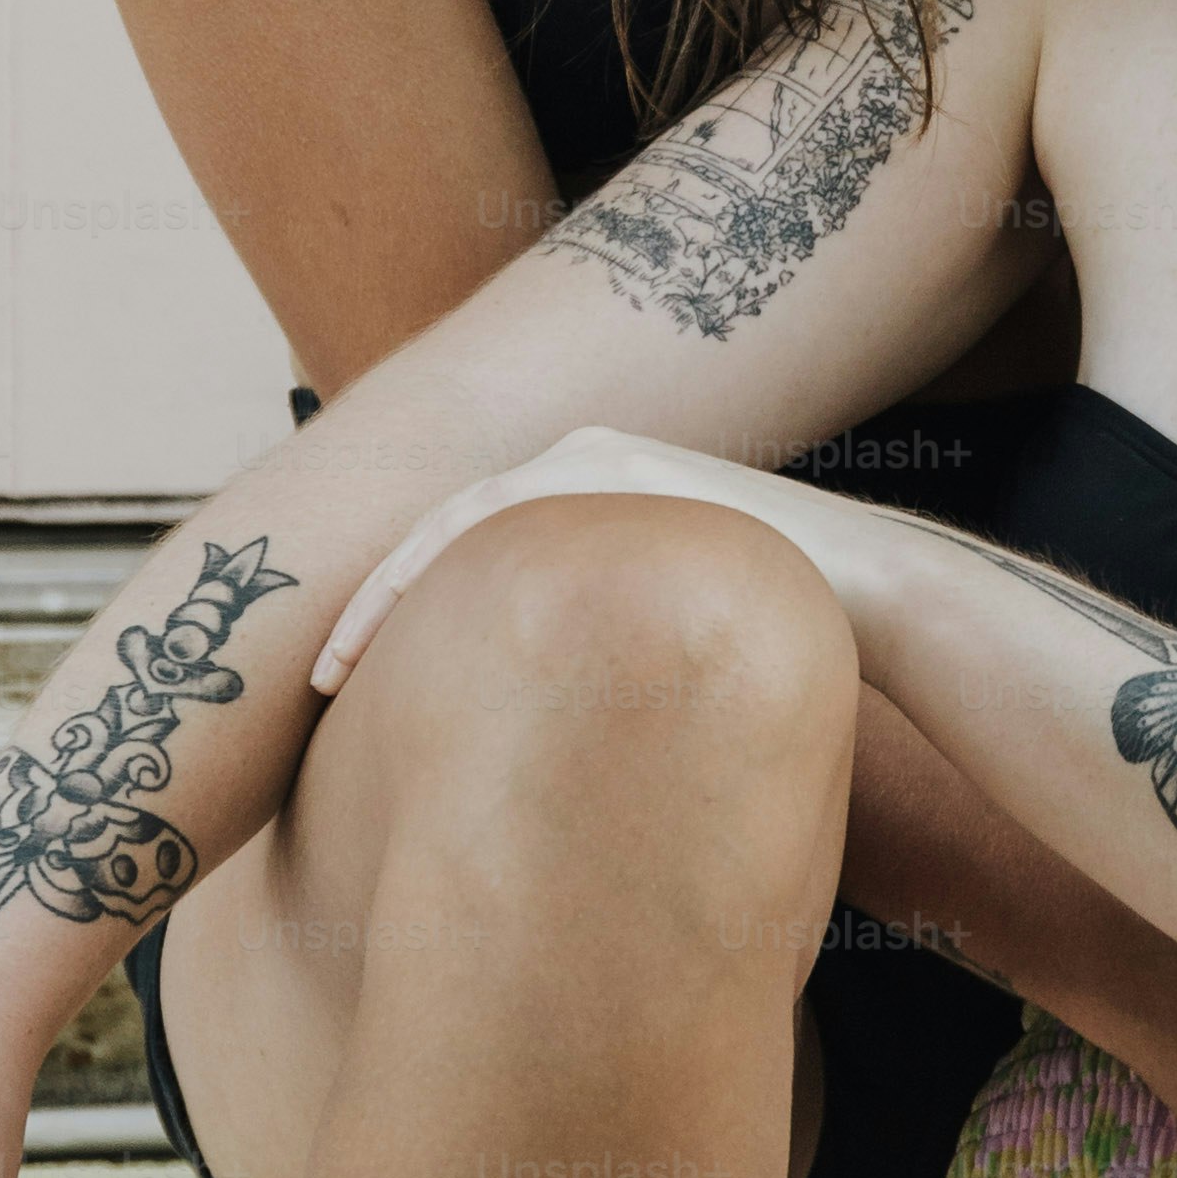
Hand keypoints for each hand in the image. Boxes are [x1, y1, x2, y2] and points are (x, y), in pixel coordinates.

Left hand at [313, 424, 823, 692]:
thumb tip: (550, 724)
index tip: (343, 682)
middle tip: (318, 684)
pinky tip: (407, 625)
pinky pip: (499, 515)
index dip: (392, 610)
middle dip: (369, 603)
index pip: (461, 549)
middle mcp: (581, 458)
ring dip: (389, 592)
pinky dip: (440, 564)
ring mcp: (598, 453)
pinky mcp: (617, 463)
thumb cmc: (765, 620)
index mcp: (584, 492)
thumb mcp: (664, 622)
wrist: (859, 585)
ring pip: (456, 522)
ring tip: (339, 671)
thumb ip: (604, 639)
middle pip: (442, 531)